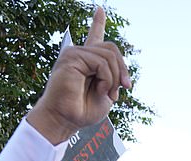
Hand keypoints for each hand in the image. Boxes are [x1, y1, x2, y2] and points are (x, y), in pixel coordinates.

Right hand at [26, 7, 131, 143]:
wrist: (65, 120)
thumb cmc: (83, 111)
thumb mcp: (107, 93)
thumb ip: (114, 77)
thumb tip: (121, 71)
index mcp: (88, 62)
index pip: (94, 37)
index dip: (98, 23)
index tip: (100, 9)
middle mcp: (80, 54)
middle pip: (112, 49)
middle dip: (123, 70)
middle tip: (124, 88)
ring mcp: (74, 54)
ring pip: (109, 56)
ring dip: (115, 78)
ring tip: (107, 93)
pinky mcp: (72, 57)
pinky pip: (101, 63)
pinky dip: (107, 79)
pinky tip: (100, 90)